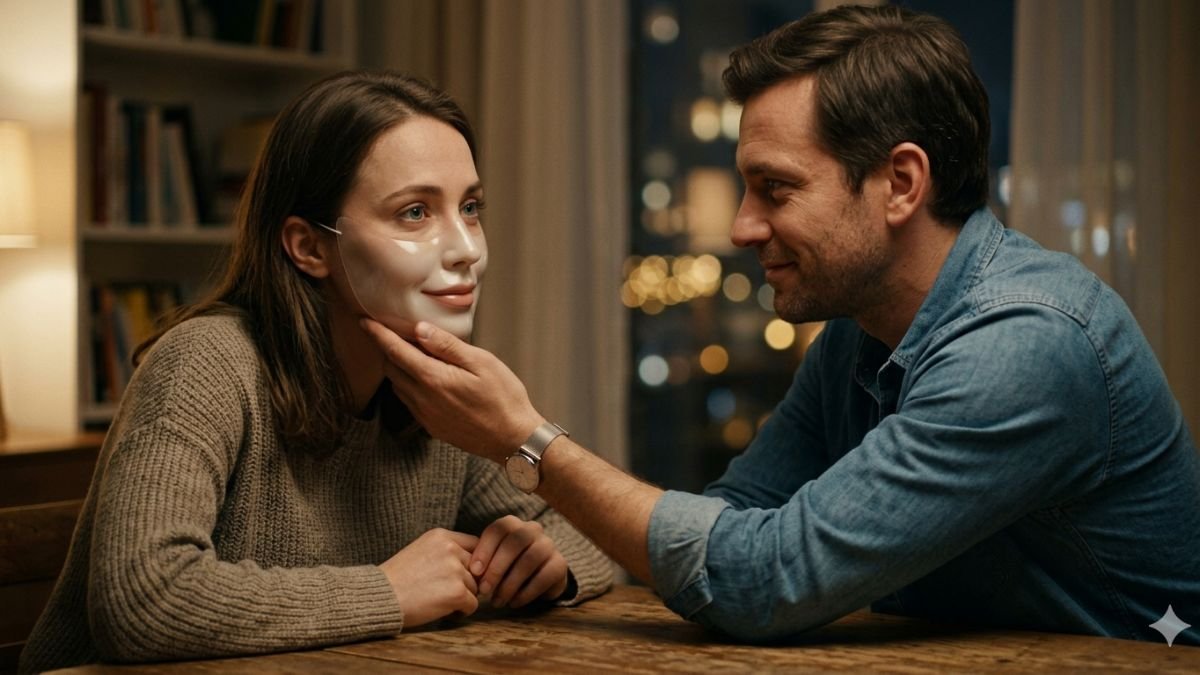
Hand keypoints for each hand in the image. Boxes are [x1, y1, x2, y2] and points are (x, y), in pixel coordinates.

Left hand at [361, 318, 543, 462]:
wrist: (513, 440)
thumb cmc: (504, 398)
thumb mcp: (482, 362)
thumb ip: (448, 346)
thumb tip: (420, 329)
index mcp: (433, 379)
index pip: (396, 351)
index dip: (378, 334)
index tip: (364, 321)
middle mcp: (423, 399)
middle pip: (391, 369)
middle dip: (388, 349)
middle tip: (396, 334)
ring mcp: (426, 416)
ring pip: (398, 386)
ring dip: (399, 369)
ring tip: (414, 354)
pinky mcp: (432, 427)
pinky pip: (410, 402)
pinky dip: (410, 386)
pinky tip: (428, 380)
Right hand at [379, 528, 480, 627]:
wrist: (379, 598)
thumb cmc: (396, 578)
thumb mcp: (420, 550)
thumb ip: (446, 552)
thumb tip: (475, 566)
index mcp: (441, 536)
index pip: (476, 545)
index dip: (473, 562)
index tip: (461, 574)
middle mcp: (451, 549)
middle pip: (478, 568)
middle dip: (468, 581)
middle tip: (448, 591)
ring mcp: (455, 570)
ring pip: (475, 587)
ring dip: (463, 597)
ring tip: (441, 601)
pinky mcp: (457, 592)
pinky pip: (472, 605)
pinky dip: (461, 612)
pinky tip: (444, 611)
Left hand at [470, 516, 569, 608]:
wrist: (539, 578)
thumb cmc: (508, 567)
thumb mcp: (492, 561)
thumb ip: (482, 562)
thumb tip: (469, 573)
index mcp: (512, 524)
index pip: (498, 529)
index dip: (484, 550)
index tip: (474, 572)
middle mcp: (532, 529)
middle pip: (515, 542)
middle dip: (497, 568)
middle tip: (485, 591)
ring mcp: (549, 545)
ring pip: (529, 559)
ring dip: (510, 583)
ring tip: (498, 601)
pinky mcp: (560, 564)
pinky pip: (544, 577)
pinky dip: (526, 593)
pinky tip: (514, 603)